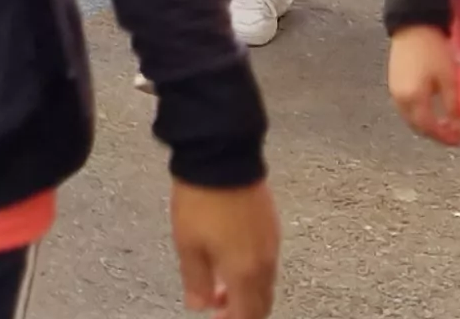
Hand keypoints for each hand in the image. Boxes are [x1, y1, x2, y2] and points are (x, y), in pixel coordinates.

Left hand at [170, 178, 281, 318]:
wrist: (221, 156)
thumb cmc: (202, 199)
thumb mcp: (188, 245)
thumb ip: (196, 280)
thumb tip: (200, 304)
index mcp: (245, 271)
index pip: (247, 313)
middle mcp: (265, 260)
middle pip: (262, 301)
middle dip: (242, 310)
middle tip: (219, 307)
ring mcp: (271, 240)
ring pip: (264, 281)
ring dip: (245, 290)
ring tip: (218, 283)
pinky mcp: (270, 223)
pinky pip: (265, 260)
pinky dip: (251, 270)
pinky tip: (231, 260)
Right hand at [386, 26, 459, 146]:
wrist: (413, 26)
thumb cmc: (434, 52)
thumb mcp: (448, 79)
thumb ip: (452, 106)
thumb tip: (456, 128)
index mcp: (413, 99)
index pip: (429, 128)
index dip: (445, 137)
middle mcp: (399, 100)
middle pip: (417, 126)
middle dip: (435, 134)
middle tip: (454, 134)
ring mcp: (394, 91)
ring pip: (410, 118)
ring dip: (426, 125)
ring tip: (444, 122)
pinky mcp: (393, 83)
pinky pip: (405, 108)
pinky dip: (418, 114)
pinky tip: (430, 108)